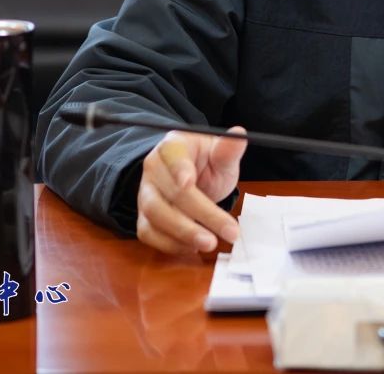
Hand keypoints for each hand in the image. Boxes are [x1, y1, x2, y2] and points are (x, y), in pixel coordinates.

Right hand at [136, 127, 246, 255]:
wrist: (194, 178)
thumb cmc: (208, 163)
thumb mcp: (222, 155)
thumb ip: (228, 150)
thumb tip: (240, 134)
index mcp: (173, 146)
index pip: (172, 154)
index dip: (179, 169)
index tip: (189, 183)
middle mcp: (153, 168)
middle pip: (170, 191)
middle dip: (199, 213)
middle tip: (227, 231)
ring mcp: (145, 193)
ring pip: (155, 214)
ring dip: (183, 233)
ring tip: (210, 243)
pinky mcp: (143, 217)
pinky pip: (149, 233)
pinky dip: (170, 244)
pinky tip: (193, 248)